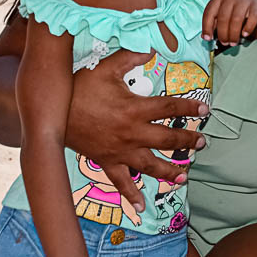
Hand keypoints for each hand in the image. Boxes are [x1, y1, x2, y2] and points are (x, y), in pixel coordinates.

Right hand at [65, 50, 207, 211]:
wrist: (52, 113)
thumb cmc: (79, 88)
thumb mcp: (105, 67)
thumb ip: (131, 57)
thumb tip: (152, 49)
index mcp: (135, 109)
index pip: (170, 107)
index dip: (190, 106)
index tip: (205, 108)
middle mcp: (132, 133)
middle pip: (167, 138)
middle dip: (186, 140)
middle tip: (201, 142)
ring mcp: (120, 151)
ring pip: (150, 165)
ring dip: (169, 171)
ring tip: (184, 176)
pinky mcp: (106, 162)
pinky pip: (121, 182)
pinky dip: (131, 195)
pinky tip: (141, 207)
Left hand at [201, 0, 256, 45]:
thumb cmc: (237, 4)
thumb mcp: (223, 7)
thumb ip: (214, 20)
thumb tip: (206, 36)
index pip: (209, 13)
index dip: (206, 27)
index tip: (207, 38)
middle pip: (223, 18)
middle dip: (222, 34)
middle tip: (224, 43)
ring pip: (236, 19)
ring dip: (233, 34)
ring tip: (233, 42)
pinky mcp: (256, 4)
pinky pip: (252, 18)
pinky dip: (248, 28)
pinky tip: (245, 34)